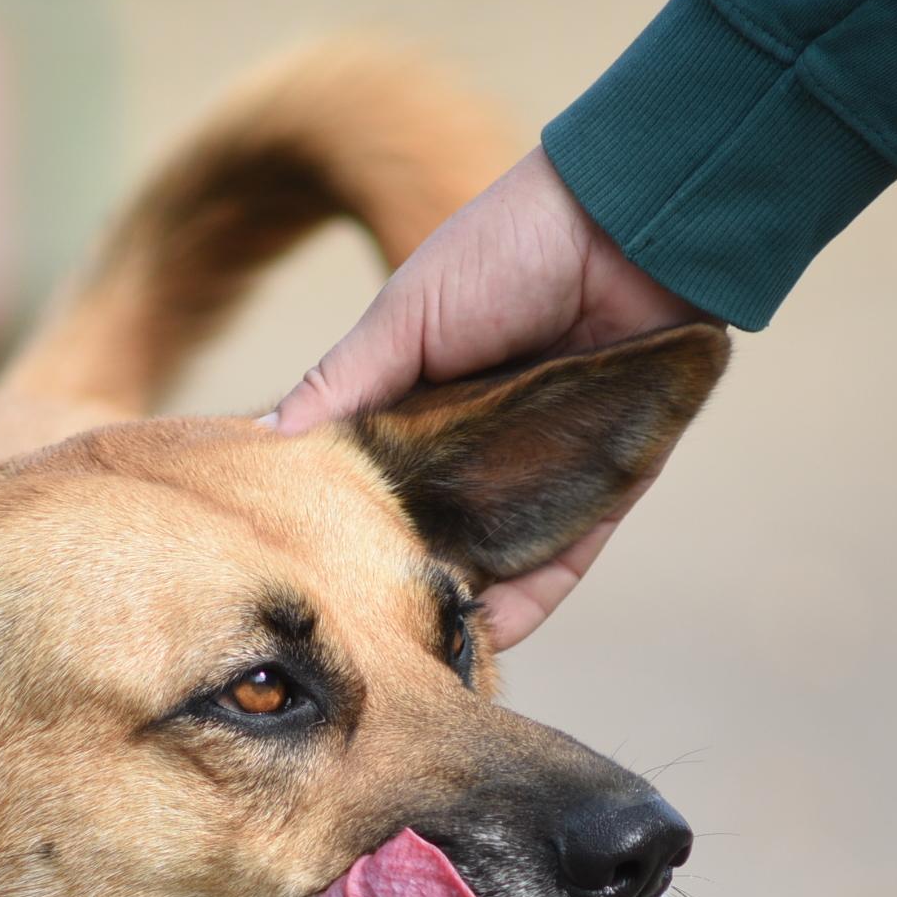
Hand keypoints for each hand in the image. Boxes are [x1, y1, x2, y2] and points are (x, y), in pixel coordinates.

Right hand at [271, 146, 708, 647]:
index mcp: (423, 402)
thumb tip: (265, 445)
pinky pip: (559, 565)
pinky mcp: (604, 489)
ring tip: (412, 669)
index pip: (371, 484)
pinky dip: (525, 604)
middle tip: (352, 645)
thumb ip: (343, 384)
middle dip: (394, 588)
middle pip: (430, 537)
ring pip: (492, 564)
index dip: (337, 529)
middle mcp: (480, 446)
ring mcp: (542, 472)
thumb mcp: (404, 315)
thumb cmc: (509, 248)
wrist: (631, 227)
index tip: (297, 579)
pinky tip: (482, 644)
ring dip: (455, 613)